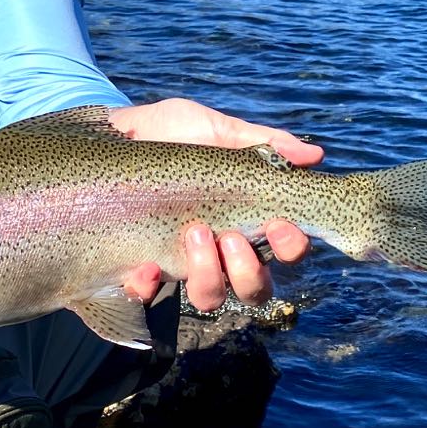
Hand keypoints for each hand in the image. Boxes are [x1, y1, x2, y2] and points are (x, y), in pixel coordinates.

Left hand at [108, 99, 323, 310]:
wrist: (112, 134)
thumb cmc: (171, 133)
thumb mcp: (215, 130)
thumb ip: (260, 143)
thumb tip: (314, 154)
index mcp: (244, 219)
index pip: (283, 249)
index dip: (291, 245)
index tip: (280, 223)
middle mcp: (219, 250)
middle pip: (254, 288)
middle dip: (250, 269)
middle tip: (232, 235)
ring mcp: (180, 262)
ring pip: (210, 297)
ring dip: (210, 274)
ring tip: (195, 233)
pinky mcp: (139, 269)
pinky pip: (145, 295)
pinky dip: (147, 286)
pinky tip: (146, 265)